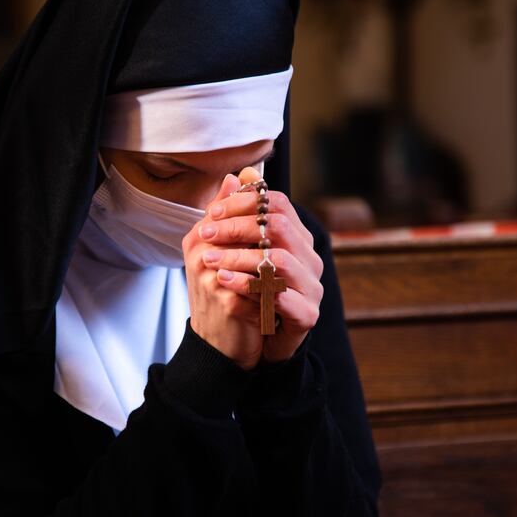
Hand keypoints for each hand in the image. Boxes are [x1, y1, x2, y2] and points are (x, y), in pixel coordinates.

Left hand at [196, 167, 323, 362]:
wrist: (249, 339)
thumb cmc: (244, 290)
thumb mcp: (233, 250)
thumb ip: (236, 216)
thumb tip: (235, 176)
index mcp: (296, 237)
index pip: (278, 204)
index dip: (244, 203)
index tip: (211, 213)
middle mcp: (309, 258)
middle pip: (280, 227)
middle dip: (238, 226)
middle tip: (204, 232)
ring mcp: (311, 286)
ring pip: (279, 260)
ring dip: (239, 256)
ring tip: (209, 260)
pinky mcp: (306, 314)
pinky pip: (280, 295)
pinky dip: (248, 286)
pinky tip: (224, 282)